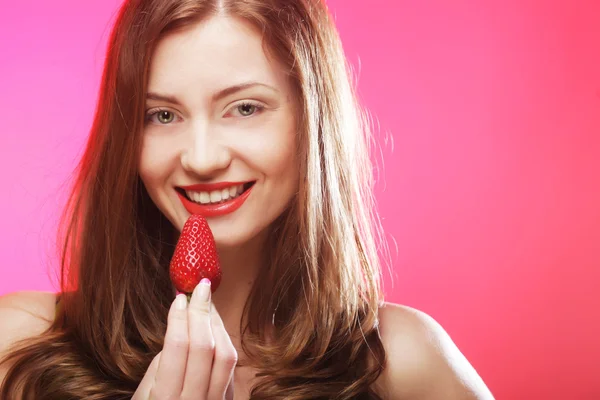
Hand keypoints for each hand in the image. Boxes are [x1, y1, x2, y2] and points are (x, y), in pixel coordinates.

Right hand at [132, 280, 236, 399]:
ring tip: (207, 303)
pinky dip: (223, 341)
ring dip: (217, 324)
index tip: (179, 297)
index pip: (178, 349)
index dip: (179, 318)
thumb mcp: (143, 395)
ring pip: (226, 356)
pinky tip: (214, 326)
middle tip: (200, 287)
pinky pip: (230, 367)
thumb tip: (182, 327)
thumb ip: (163, 363)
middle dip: (202, 313)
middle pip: (206, 348)